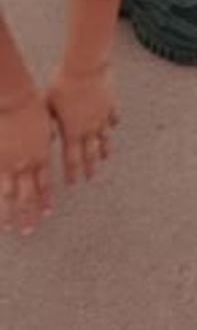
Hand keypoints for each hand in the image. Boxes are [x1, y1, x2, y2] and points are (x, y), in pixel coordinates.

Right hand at [0, 93, 53, 234]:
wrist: (15, 99)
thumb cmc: (32, 103)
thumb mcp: (46, 119)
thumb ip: (48, 133)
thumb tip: (54, 135)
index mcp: (42, 154)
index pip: (44, 182)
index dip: (44, 199)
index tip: (46, 213)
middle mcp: (27, 163)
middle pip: (28, 195)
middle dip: (29, 214)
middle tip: (29, 231)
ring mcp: (10, 163)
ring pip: (10, 195)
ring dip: (11, 214)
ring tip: (10, 229)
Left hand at [46, 64, 118, 185]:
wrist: (86, 67)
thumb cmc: (63, 83)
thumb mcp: (49, 104)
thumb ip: (51, 121)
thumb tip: (50, 134)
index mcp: (72, 131)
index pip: (72, 158)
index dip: (72, 172)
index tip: (73, 183)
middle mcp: (89, 128)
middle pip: (90, 154)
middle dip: (90, 168)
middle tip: (91, 178)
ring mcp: (102, 117)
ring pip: (105, 139)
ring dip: (104, 150)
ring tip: (105, 157)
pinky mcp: (111, 105)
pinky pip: (114, 118)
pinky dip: (113, 124)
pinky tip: (114, 126)